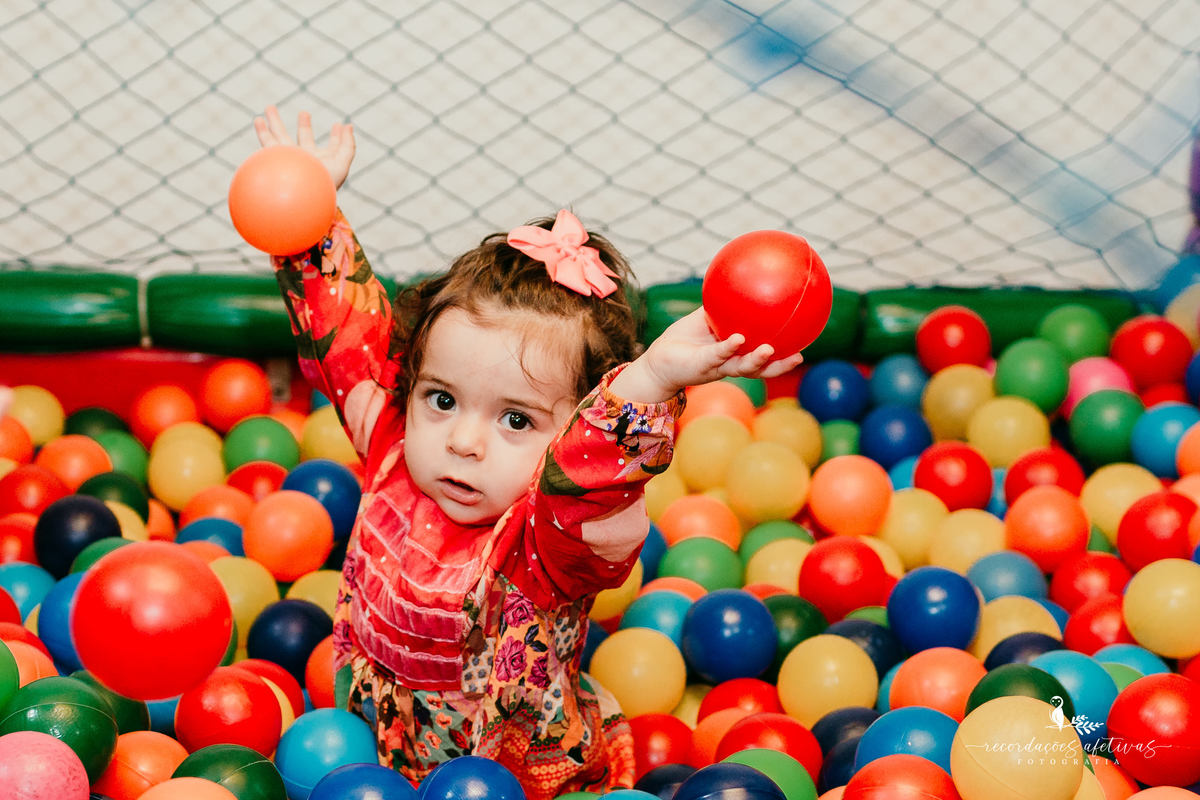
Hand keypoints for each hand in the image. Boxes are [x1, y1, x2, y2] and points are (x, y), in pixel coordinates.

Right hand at [253, 105, 355, 189]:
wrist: (298, 196)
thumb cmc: (321, 182)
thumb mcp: (341, 163)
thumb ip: (347, 144)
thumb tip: (349, 126)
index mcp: (324, 162)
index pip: (333, 147)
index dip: (337, 136)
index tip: (339, 125)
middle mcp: (305, 159)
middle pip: (304, 138)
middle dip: (304, 124)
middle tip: (304, 113)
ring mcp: (289, 159)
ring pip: (280, 137)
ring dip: (275, 122)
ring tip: (269, 107)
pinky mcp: (274, 159)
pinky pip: (267, 144)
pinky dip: (262, 131)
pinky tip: (258, 120)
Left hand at [610, 308, 804, 402]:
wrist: (659, 360)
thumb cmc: (684, 338)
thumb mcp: (705, 316)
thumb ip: (723, 303)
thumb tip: (740, 278)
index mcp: (736, 355)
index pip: (765, 356)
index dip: (784, 353)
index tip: (804, 345)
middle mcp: (731, 364)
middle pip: (761, 368)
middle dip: (779, 365)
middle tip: (799, 356)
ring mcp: (717, 366)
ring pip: (742, 367)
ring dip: (758, 360)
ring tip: (770, 350)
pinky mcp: (701, 365)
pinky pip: (717, 355)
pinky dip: (727, 347)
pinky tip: (737, 338)